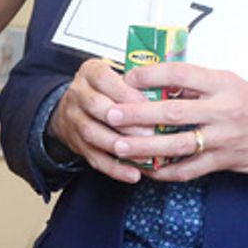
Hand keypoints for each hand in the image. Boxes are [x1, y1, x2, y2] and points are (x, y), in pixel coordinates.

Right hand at [48, 58, 151, 182]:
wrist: (74, 106)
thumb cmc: (106, 90)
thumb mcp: (118, 76)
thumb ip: (140, 83)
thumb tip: (174, 94)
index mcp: (90, 73)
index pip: (105, 79)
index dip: (127, 93)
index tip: (149, 104)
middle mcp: (78, 94)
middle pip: (97, 107)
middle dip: (126, 122)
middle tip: (150, 132)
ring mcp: (73, 119)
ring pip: (93, 134)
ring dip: (120, 146)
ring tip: (145, 156)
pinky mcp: (75, 143)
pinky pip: (94, 157)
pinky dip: (114, 168)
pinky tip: (133, 174)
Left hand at [105, 63, 247, 181]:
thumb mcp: (227, 82)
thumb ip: (194, 82)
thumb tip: (155, 80)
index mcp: (221, 84)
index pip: (181, 74)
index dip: (151, 75)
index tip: (129, 77)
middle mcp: (222, 110)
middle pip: (172, 112)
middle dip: (137, 114)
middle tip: (112, 114)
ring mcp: (221, 138)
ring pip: (176, 145)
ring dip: (144, 147)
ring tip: (120, 145)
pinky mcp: (221, 161)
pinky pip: (187, 169)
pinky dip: (164, 171)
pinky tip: (145, 168)